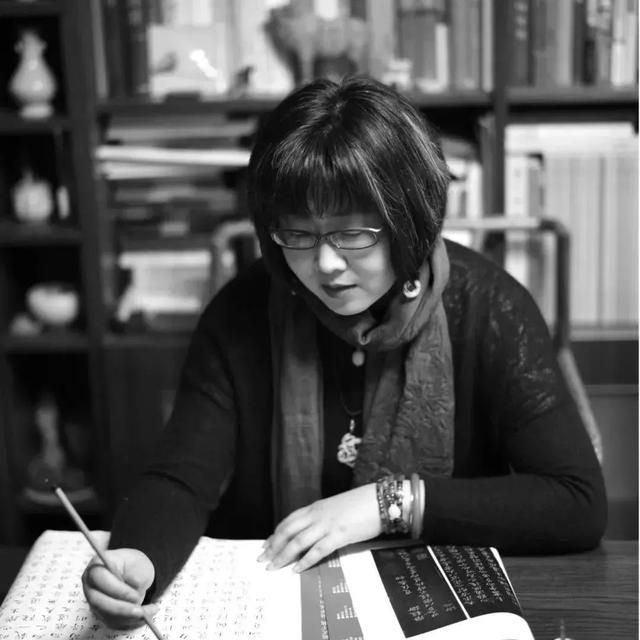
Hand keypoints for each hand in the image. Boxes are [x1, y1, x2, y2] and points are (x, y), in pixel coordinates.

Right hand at [82, 548, 156, 629]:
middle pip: (99, 602)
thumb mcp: (139, 564)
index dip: (117, 590)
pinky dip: (130, 620)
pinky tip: (145, 615)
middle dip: (121, 609)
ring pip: (107, 615)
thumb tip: (134, 594)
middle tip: (140, 611)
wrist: (134, 572)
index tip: (135, 595)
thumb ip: (135, 577)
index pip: (100, 579)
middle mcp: (91, 586)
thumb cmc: (133, 565)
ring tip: (148, 612)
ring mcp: (94, 602)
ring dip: (128, 617)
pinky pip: (113, 622)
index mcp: (96, 566)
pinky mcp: (101, 614)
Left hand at [259, 483, 380, 571]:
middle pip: (288, 531)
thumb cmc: (362, 504)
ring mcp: (327, 524)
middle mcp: (317, 515)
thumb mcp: (337, 509)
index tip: (266, 545)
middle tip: (263, 559)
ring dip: (283, 555)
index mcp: (316, 508)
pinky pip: (317, 550)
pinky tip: (297, 569)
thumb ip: (323, 518)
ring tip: (274, 567)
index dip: (276, 534)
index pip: (289, 521)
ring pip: (297, 541)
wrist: (381, 499)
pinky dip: (305, 560)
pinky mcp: (339, 535)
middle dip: (273, 546)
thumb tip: (313, 533)